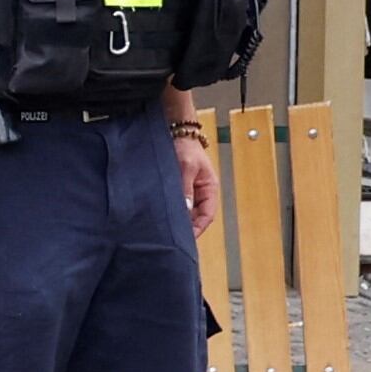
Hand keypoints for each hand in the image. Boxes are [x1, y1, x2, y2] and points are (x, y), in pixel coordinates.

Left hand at [172, 122, 220, 236]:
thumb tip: (185, 209)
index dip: (198, 228)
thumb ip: (185, 189)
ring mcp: (190, 191)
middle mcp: (201, 193)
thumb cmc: (186, 146)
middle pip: (196, 216)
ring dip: (177, 219)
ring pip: (186, 212)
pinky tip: (161, 216)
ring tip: (165, 229)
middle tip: (173, 238)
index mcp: (209, 188)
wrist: (176, 132)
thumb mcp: (186, 167)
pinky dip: (171, 211)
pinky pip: (177, 204)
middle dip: (186, 228)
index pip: (207, 215)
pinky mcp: (178, 189)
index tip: (187, 239)